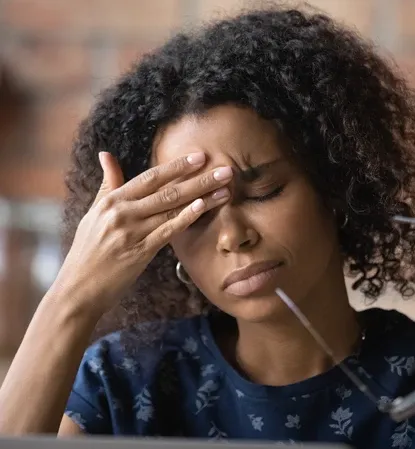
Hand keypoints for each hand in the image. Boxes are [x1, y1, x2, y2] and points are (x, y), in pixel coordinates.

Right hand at [55, 151, 231, 315]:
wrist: (78, 288)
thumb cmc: (88, 250)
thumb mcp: (94, 213)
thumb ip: (107, 184)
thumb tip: (106, 154)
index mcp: (112, 200)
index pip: (151, 177)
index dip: (177, 166)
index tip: (200, 156)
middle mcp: (122, 212)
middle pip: (167, 191)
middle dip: (200, 178)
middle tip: (226, 169)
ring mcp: (131, 232)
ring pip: (172, 209)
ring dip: (203, 197)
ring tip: (226, 188)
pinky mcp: (139, 252)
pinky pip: (167, 231)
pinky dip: (186, 217)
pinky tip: (204, 207)